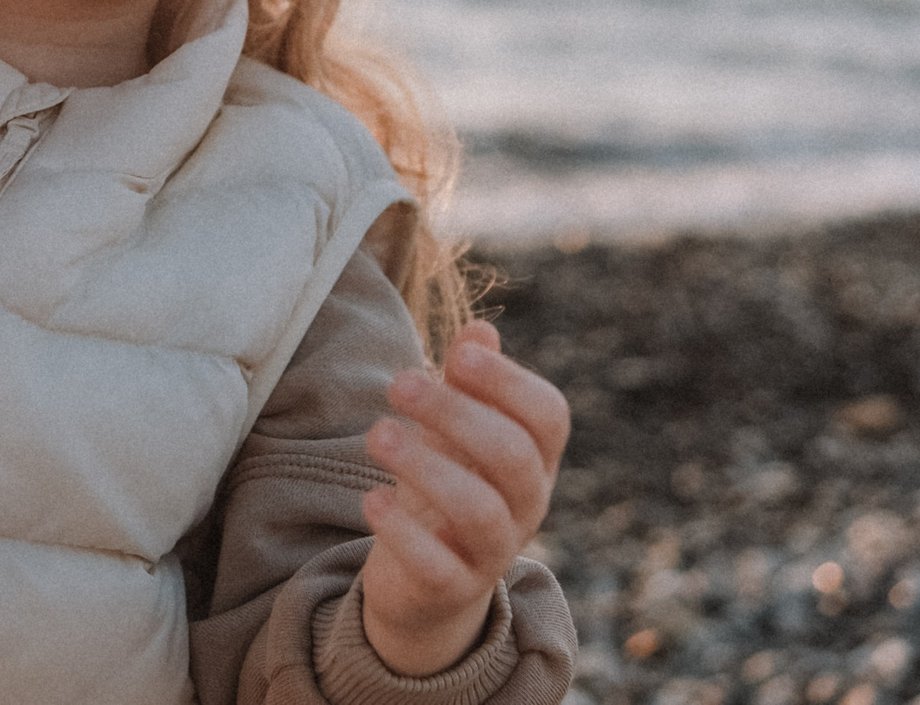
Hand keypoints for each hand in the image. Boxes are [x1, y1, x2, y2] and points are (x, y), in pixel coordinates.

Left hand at [356, 320, 570, 676]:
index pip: (548, 416)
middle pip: (513, 456)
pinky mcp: (453, 590)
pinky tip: (371, 499)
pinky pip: (438, 566)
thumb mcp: (456, 429)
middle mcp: (526, 505)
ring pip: (479, 511)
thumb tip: (478, 329)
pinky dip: (402, 531)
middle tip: (398, 383)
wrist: (427, 580)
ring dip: (424, 465)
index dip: (509, 382)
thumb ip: (467, 381)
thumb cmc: (447, 482)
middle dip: (455, 414)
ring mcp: (494, 552)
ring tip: (377, 435)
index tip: (458, 356)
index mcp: (535, 458)